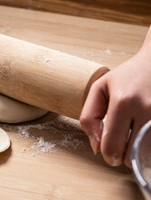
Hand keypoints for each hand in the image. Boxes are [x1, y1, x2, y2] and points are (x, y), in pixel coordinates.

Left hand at [80, 29, 150, 166]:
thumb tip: (96, 147)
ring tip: (134, 134)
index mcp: (122, 102)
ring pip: (147, 156)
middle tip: (122, 140)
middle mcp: (146, 109)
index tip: (108, 151)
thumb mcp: (100, 88)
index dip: (107, 154)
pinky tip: (144, 131)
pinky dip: (149, 145)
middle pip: (131, 156)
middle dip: (122, 153)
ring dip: (138, 152)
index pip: (112, 146)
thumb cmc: (126, 76)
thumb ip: (89, 117)